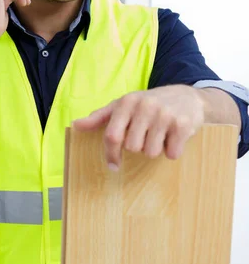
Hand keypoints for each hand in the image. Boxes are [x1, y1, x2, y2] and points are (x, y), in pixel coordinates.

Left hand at [73, 85, 204, 169]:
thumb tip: (76, 125)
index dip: (111, 154)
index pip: (112, 136)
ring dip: (156, 150)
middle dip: (139, 147)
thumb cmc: (149, 105)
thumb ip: (100, 117)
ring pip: (151, 152)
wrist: (188, 97)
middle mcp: (145, 106)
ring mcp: (165, 114)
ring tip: (160, 136)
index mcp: (127, 102)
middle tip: (147, 136)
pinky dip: (172, 151)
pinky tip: (173, 138)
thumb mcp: (123, 106)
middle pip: (132, 147)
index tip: (113, 165)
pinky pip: (171, 153)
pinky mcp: (182, 125)